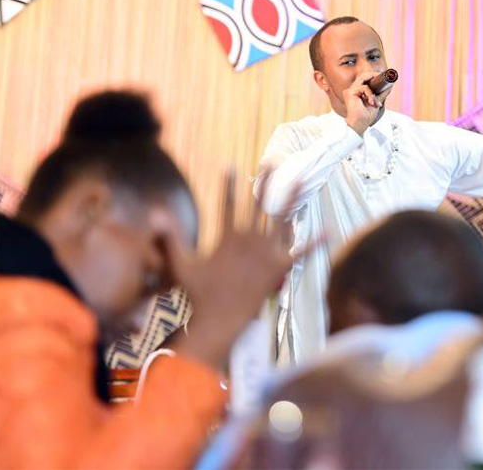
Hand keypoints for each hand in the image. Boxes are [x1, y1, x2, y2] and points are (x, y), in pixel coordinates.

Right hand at [160, 170, 311, 367]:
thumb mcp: (180, 263)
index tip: (230, 164)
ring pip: (283, 220)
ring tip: (299, 179)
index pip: (227, 204)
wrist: (221, 320)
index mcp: (229, 237)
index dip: (228, 184)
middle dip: (267, 182)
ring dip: (292, 198)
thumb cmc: (199, 294)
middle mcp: (251, 241)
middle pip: (261, 205)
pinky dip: (315, 242)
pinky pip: (301, 252)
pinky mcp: (281, 268)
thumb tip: (154, 212)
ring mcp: (268, 253)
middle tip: (273, 162)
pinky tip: (328, 230)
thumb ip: (170, 237)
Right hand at [344, 71, 382, 135]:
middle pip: (364, 75)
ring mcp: (350, 90)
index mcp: (357, 92)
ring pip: (364, 78)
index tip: (384, 77)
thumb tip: (390, 86)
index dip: (373, 76)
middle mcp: (352, 90)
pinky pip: (364, 87)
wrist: (359, 125)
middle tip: (385, 78)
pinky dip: (370, 95)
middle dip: (375, 75)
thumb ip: (382, 94)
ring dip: (373, 91)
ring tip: (375, 102)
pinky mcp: (350, 92)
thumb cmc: (365, 117)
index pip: (365, 79)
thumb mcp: (377, 102)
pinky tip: (371, 103)